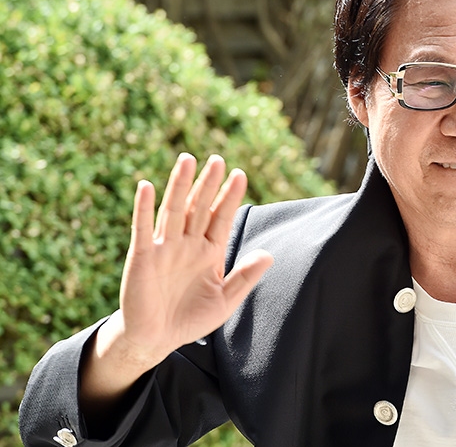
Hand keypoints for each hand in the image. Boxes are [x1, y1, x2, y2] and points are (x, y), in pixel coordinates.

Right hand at [111, 153, 272, 366]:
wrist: (157, 339)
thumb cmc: (191, 318)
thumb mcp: (225, 300)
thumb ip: (245, 277)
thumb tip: (269, 254)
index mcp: (209, 251)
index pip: (221, 217)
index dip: (230, 197)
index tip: (240, 174)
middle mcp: (187, 244)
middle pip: (199, 207)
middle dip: (208, 183)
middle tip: (217, 159)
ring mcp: (164, 248)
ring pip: (174, 210)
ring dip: (180, 185)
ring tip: (187, 159)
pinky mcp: (143, 257)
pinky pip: (143, 228)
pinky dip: (143, 207)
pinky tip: (146, 186)